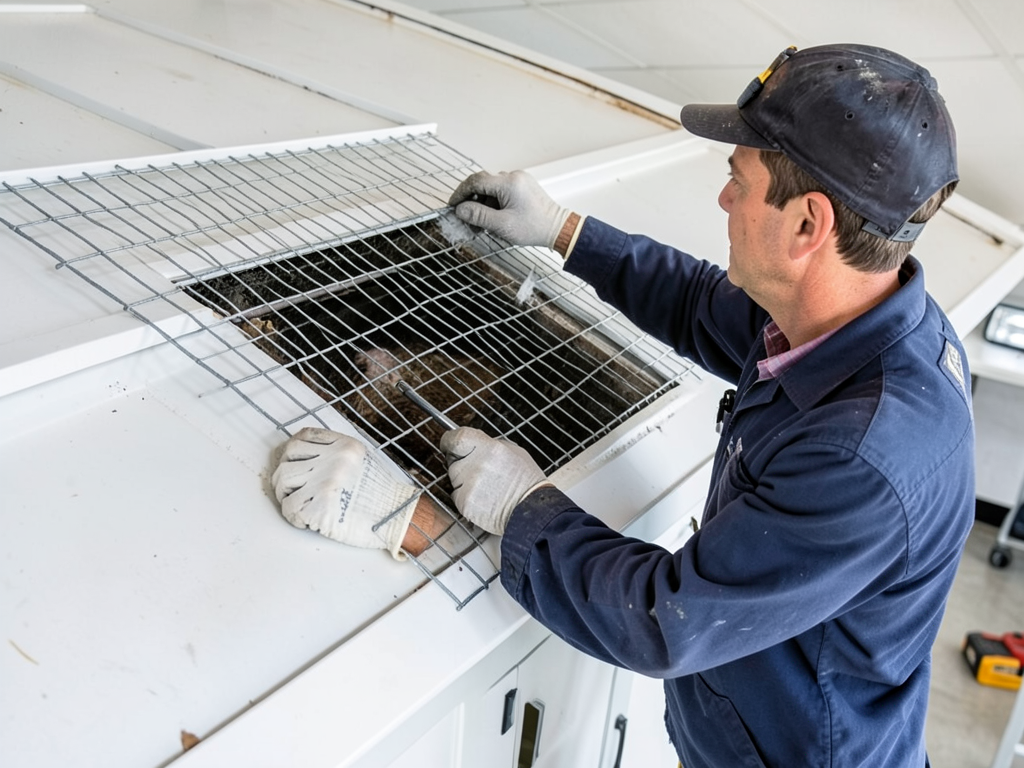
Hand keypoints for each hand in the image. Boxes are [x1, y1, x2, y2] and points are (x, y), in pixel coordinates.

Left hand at [271, 427, 418, 558]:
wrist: (396, 518)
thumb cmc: (380, 495)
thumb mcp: (361, 459)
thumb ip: (335, 453)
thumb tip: (305, 458)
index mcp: (345, 446)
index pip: (303, 436)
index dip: (291, 451)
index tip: (291, 462)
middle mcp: (334, 459)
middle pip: (287, 458)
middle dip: (285, 475)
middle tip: (292, 489)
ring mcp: (326, 482)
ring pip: (283, 480)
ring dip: (286, 494)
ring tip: (300, 503)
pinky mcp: (320, 506)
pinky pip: (289, 507)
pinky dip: (294, 516)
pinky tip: (306, 519)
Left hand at [440, 427, 547, 534]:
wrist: (532, 511)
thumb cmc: (526, 482)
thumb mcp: (514, 452)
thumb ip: (489, 445)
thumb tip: (472, 443)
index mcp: (491, 449)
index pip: (457, 438)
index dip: (450, 440)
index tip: (448, 443)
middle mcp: (478, 465)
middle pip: (454, 460)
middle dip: (462, 465)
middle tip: (479, 473)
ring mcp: (470, 485)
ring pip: (454, 478)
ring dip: (464, 482)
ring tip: (487, 488)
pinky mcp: (465, 503)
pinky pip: (456, 495)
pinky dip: (466, 498)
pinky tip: (484, 500)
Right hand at [448, 170, 570, 248]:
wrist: (558, 228)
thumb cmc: (534, 228)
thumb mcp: (501, 225)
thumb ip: (478, 215)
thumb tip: (460, 210)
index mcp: (508, 183)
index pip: (475, 181)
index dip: (461, 193)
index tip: (453, 205)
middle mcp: (513, 177)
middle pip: (482, 183)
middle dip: (471, 201)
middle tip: (465, 217)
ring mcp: (519, 180)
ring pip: (491, 188)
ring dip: (483, 204)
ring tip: (482, 223)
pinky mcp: (522, 186)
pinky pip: (501, 191)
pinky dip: (494, 203)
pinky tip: (493, 218)